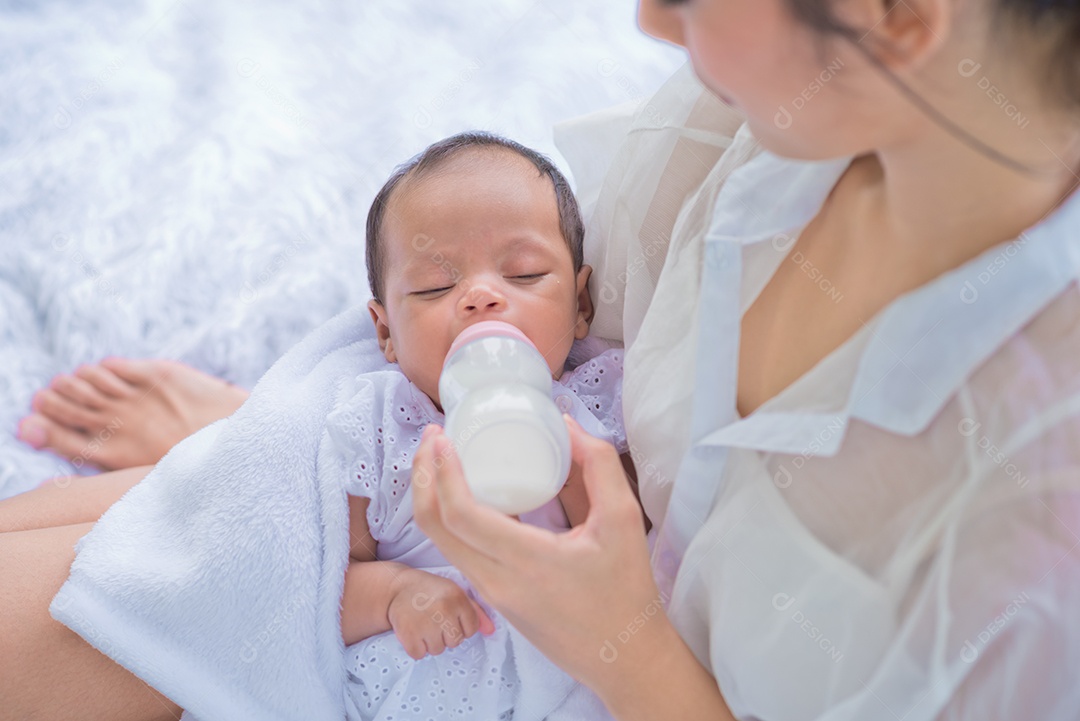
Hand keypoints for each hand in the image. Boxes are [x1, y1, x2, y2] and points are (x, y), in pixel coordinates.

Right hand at [387, 568, 494, 658]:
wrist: (397, 587)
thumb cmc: (431, 591)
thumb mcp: (454, 593)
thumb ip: (475, 611)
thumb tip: (491, 631)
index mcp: (458, 598)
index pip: (471, 629)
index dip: (461, 626)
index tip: (449, 617)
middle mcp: (444, 610)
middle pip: (455, 642)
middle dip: (445, 635)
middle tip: (434, 620)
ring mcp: (426, 623)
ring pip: (437, 650)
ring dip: (430, 642)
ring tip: (422, 624)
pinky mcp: (408, 634)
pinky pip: (419, 654)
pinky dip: (415, 647)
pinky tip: (413, 631)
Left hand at [411, 417, 674, 700]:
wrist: (622, 656)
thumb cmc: (626, 589)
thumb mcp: (624, 519)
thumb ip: (598, 465)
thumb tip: (566, 425)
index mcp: (526, 562)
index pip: (461, 516)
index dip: (443, 474)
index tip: (443, 439)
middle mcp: (497, 581)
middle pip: (434, 527)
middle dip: (423, 476)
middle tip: (433, 436)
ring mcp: (489, 594)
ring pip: (439, 541)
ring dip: (430, 496)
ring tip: (438, 458)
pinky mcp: (491, 599)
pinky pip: (456, 552)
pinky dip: (447, 517)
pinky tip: (461, 491)